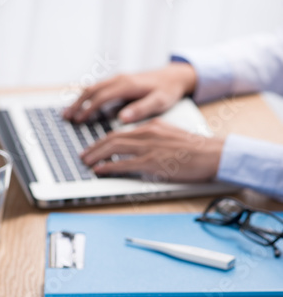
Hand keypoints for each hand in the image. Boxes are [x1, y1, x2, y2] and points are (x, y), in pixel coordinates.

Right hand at [63, 63, 196, 123]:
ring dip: (79, 100)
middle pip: (91, 90)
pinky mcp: (119, 83)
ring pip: (92, 88)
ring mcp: (118, 79)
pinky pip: (98, 89)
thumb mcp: (159, 102)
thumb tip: (122, 118)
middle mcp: (119, 79)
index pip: (101, 97)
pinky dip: (86, 97)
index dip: (88, 109)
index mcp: (127, 85)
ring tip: (67, 114)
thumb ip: (141, 110)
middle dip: (77, 104)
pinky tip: (81, 106)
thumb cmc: (168, 91)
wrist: (174, 76)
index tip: (79, 120)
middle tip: (66, 118)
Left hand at [80, 119, 224, 181]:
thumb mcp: (170, 136)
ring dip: (96, 156)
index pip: (121, 132)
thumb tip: (139, 149)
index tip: (94, 147)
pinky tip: (99, 170)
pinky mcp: (152, 162)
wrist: (212, 154)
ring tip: (86, 162)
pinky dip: (109, 166)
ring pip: (114, 148)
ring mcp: (149, 147)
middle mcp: (147, 133)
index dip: (104, 141)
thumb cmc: (195, 149)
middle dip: (94, 147)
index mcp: (152, 126)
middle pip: (112, 138)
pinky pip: (124, 164)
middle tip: (84, 155)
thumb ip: (153, 139)